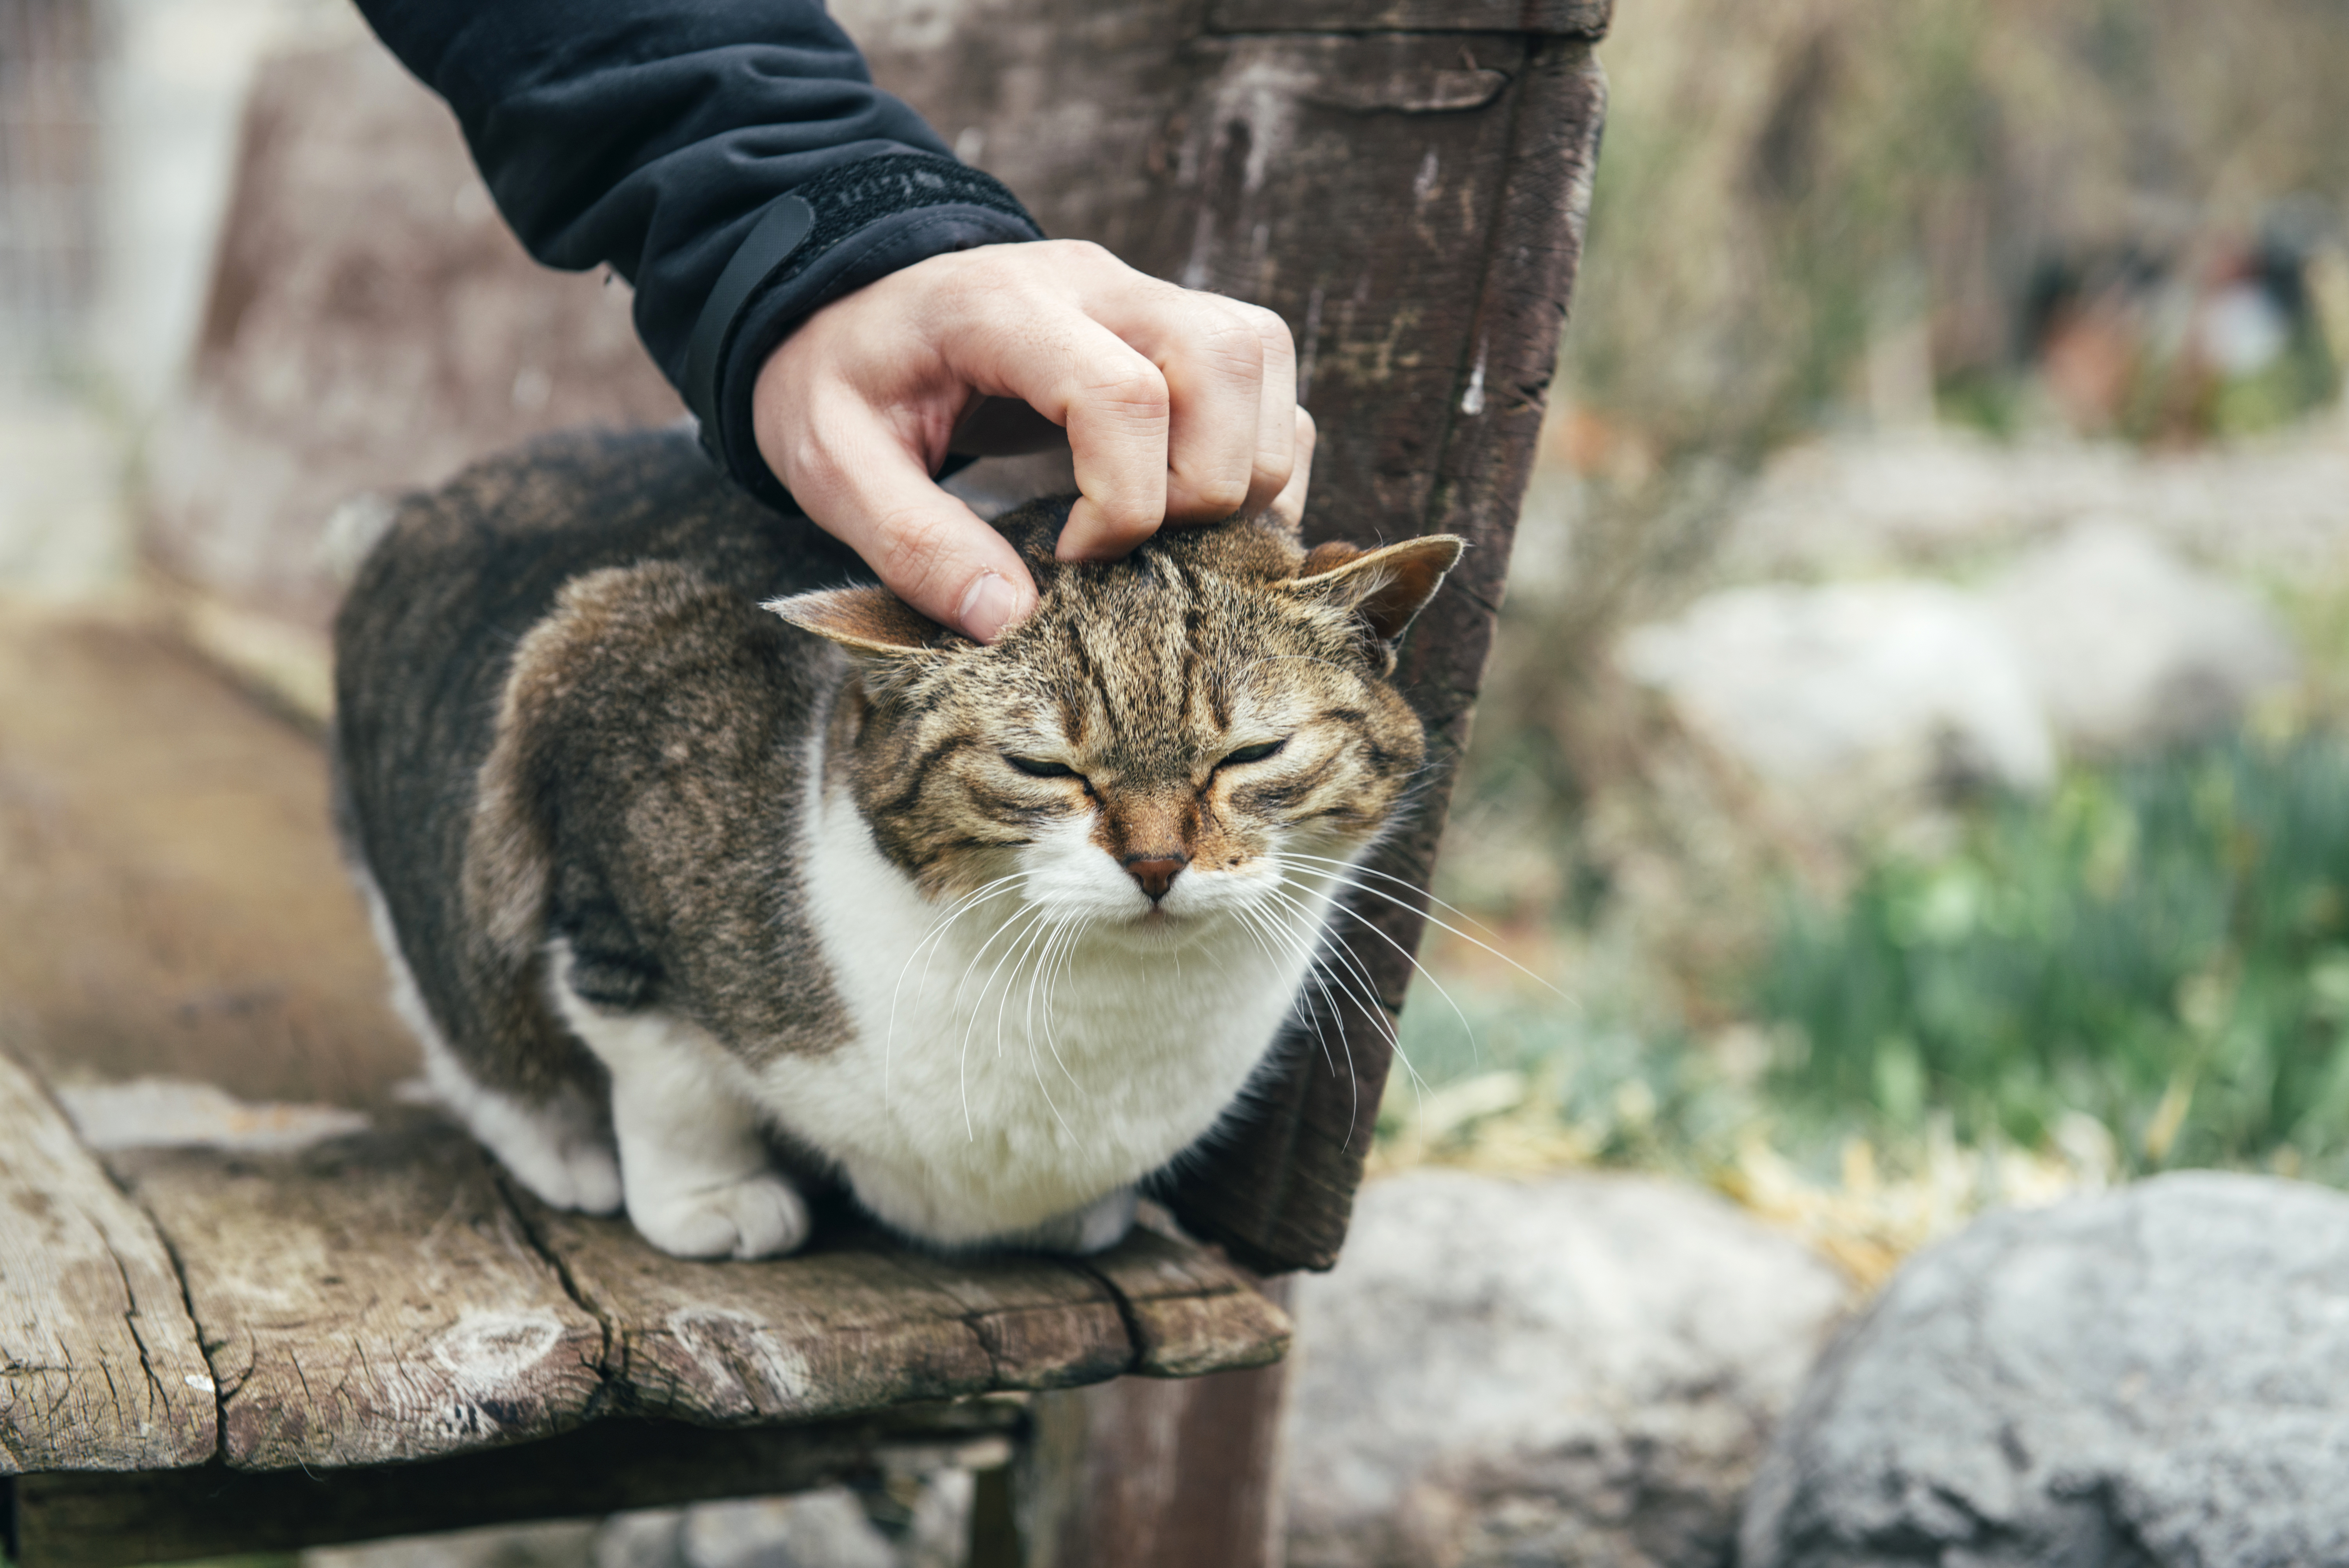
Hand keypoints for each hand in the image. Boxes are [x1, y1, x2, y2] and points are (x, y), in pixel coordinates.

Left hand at [753, 239, 1311, 641]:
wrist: (848, 300)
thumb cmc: (841, 379)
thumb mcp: (830, 464)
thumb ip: (912, 541)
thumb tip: (1011, 622)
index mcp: (1002, 308)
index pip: (1122, 393)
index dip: (1122, 501)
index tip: (1070, 558)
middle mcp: (1095, 283)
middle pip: (1224, 361)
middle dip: (1202, 487)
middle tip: (1128, 547)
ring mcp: (1143, 293)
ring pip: (1260, 359)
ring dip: (1244, 469)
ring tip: (1167, 529)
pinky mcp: (1173, 323)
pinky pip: (1266, 377)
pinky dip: (1258, 454)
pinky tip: (1194, 509)